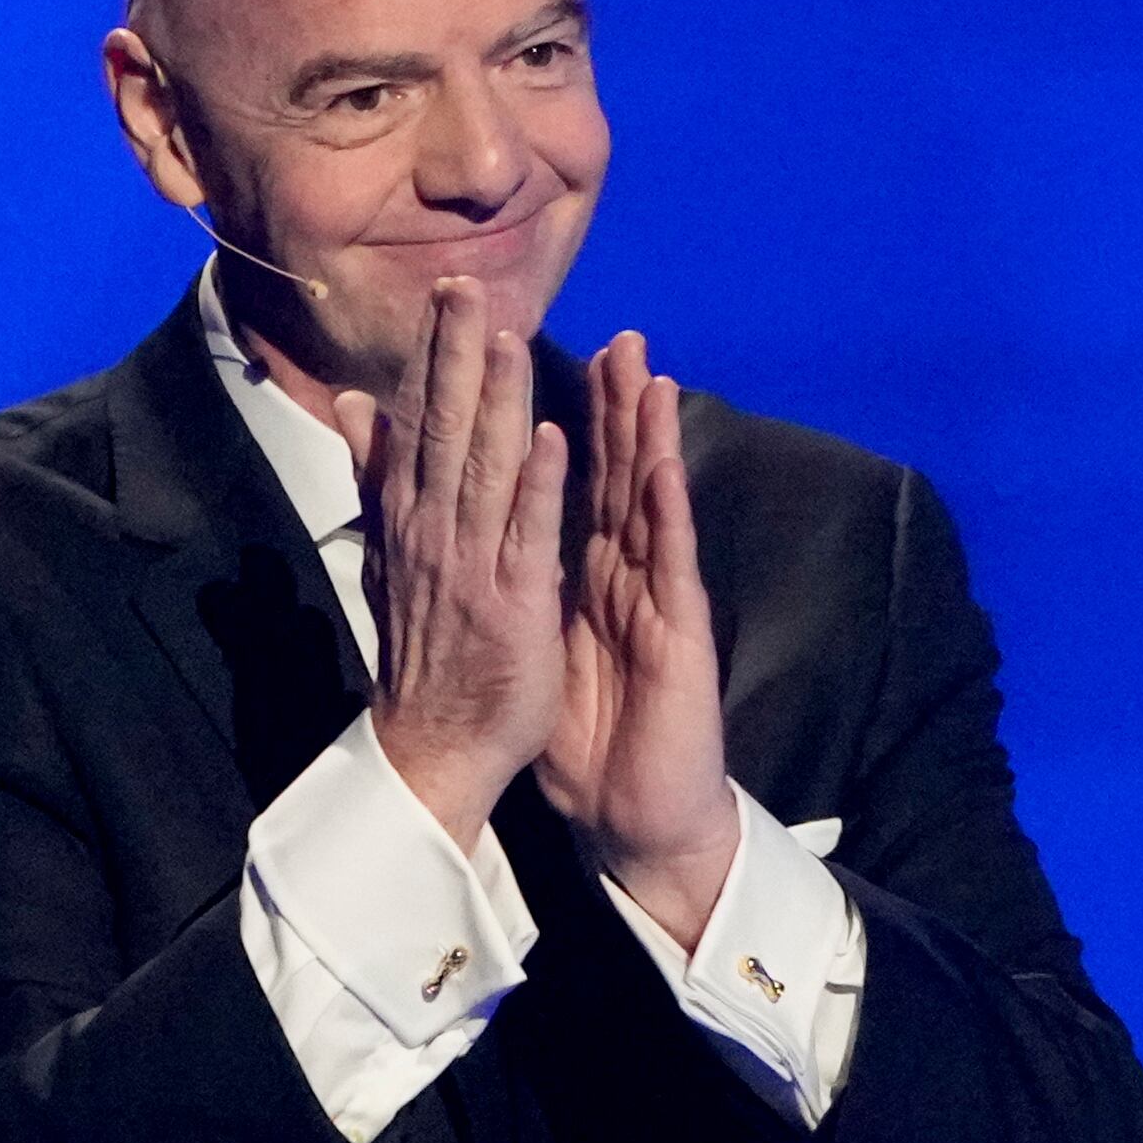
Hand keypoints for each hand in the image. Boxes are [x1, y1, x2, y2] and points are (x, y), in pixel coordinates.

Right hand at [337, 279, 570, 850]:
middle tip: (467, 284)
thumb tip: (350, 402)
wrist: (434, 742)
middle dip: (457, 354)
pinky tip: (551, 435)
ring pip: (484, 468)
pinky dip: (537, 484)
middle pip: (445, 427)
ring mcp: (472, 563)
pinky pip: (525, 533)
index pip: (420, 419)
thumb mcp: (388, 548)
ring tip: (507, 335)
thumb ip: (376, 471)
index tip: (448, 289)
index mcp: (410, 515)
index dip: (435, 352)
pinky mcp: (512, 600)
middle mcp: (434, 529)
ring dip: (495, 400)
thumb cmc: (424, 644)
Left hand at [537, 331, 735, 951]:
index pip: (570, 478)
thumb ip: (504, 578)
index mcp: (581, 568)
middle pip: (615, 473)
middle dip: (617, 404)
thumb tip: (466, 535)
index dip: (564, 419)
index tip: (553, 357)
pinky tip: (660, 469)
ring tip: (651, 373)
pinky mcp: (676, 634)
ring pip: (650, 503)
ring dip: (650, 438)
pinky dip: (663, 514)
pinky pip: (668, 566)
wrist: (630, 806)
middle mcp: (622, 572)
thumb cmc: (580, 726)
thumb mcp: (527, 639)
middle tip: (620, 336)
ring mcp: (653, 598)